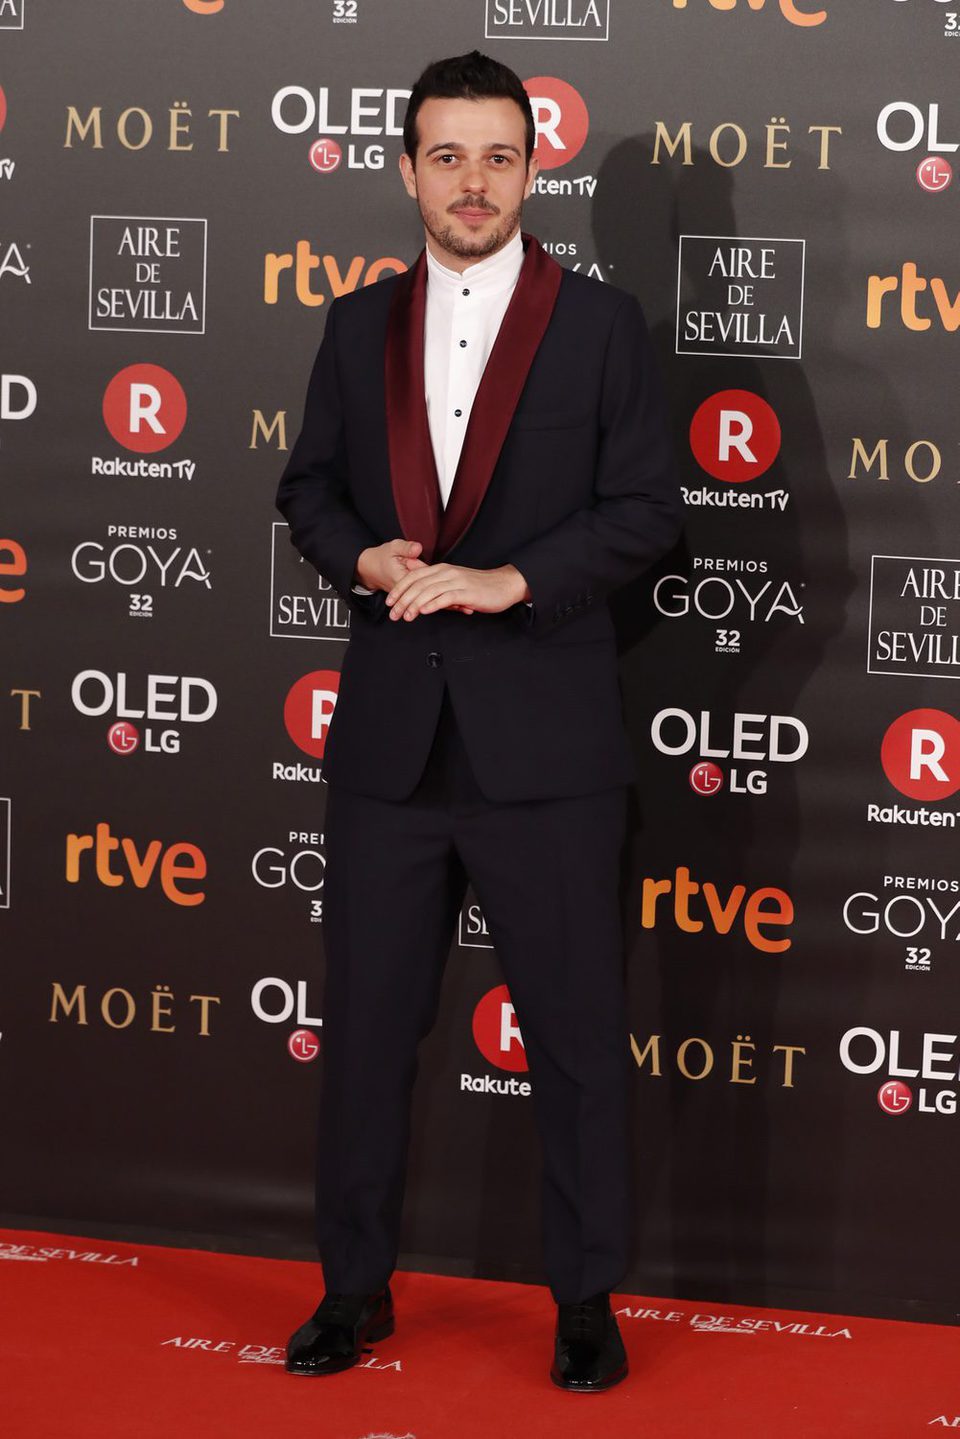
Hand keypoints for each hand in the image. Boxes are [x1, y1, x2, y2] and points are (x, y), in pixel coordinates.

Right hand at [355, 540, 473, 612]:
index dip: (443, 590)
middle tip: (465, 608)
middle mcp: (411, 590)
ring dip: (449, 606)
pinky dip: (443, 603)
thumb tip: (418, 548)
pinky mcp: (416, 594)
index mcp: (406, 578)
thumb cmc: (382, 557)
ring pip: (432, 602)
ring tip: (467, 609)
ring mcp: (414, 594)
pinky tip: (459, 606)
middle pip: (432, 598)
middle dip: (449, 603)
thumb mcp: (392, 548)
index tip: (457, 594)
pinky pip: (430, 600)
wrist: (371, 567)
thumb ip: (405, 548)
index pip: (426, 586)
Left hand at [385, 563, 529, 620]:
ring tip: (405, 617)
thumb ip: (436, 583)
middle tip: (393, 614)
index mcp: (442, 569)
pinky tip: (423, 612)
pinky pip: (446, 598)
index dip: (399, 589)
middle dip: (402, 600)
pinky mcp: (467, 592)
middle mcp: (447, 573)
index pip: (414, 577)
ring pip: (429, 591)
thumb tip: (418, 585)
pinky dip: (433, 605)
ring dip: (414, 604)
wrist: (504, 585)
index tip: (389, 602)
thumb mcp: (454, 581)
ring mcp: (457, 582)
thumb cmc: (479, 587)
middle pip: (418, 584)